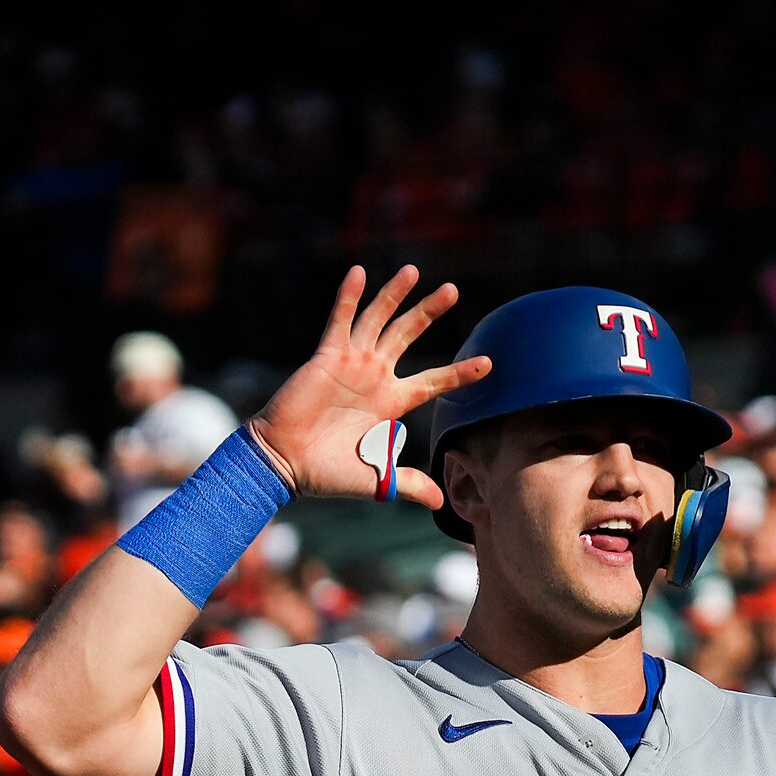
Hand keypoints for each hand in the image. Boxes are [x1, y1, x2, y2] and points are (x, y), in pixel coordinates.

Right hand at [245, 265, 491, 505]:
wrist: (286, 464)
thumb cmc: (328, 473)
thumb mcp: (378, 479)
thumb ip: (410, 484)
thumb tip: (441, 504)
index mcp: (391, 402)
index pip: (433, 381)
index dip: (460, 373)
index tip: (488, 363)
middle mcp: (375, 376)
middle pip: (409, 335)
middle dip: (430, 312)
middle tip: (453, 290)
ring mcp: (351, 363)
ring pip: (379, 320)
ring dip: (395, 295)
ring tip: (414, 270)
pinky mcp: (327, 357)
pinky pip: (340, 321)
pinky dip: (349, 297)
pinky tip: (359, 272)